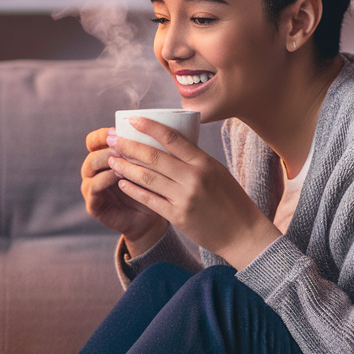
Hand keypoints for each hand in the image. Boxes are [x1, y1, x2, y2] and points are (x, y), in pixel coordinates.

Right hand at [81, 127, 168, 254]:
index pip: (95, 140)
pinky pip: (94, 188)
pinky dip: (105, 180)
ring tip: (122, 157)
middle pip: (92, 151)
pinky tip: (119, 176)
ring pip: (90, 167)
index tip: (118, 129)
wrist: (150, 222)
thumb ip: (149, 149)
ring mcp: (90, 187)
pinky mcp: (93, 204)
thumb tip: (162, 122)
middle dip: (107, 146)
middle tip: (122, 143)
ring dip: (106, 160)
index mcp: (104, 158)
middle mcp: (94, 171)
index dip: (103, 133)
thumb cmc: (153, 190)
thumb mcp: (152, 166)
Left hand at [107, 117, 280, 269]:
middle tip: (111, 139)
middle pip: (153, 157)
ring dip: (125, 167)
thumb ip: (195, 160)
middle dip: (128, 146)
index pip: (173, 138)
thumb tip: (170, 144)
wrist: (242, 233)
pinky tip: (122, 182)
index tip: (132, 120)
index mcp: (205, 163)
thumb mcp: (217, 172)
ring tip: (112, 160)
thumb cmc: (231, 200)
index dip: (150, 127)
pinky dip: (133, 190)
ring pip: (147, 178)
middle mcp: (193, 178)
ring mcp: (184, 198)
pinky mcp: (177, 216)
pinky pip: (149, 199)